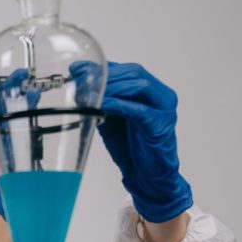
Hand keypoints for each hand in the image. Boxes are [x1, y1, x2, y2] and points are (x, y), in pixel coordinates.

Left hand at [72, 61, 192, 222]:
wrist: (147, 175)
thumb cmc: (130, 148)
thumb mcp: (111, 119)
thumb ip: (101, 101)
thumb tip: (80, 85)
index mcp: (150, 91)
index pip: (126, 69)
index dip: (102, 67)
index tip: (77, 69)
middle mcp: (161, 95)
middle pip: (134, 73)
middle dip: (105, 75)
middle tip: (82, 81)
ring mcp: (164, 109)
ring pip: (138, 86)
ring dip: (111, 87)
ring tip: (89, 92)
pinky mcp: (160, 126)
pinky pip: (140, 110)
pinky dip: (120, 105)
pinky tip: (103, 105)